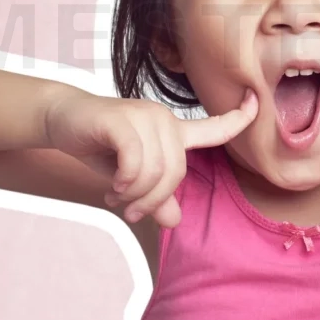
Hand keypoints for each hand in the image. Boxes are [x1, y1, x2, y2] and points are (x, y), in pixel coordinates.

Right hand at [44, 88, 257, 226]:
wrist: (63, 120)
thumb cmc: (101, 146)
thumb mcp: (131, 177)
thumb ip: (155, 194)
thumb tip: (175, 220)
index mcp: (174, 131)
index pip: (216, 127)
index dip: (240, 117)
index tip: (256, 99)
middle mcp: (164, 120)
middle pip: (176, 171)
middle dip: (153, 199)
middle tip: (132, 211)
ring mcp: (144, 116)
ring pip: (155, 170)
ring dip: (135, 194)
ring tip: (117, 197)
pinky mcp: (122, 119)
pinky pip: (136, 159)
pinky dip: (125, 180)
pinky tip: (112, 185)